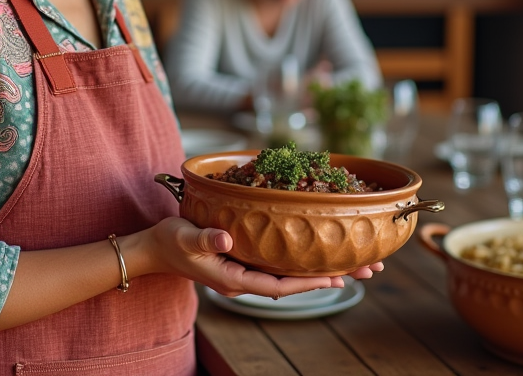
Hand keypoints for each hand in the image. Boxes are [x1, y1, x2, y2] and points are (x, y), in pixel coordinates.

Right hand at [137, 217, 382, 298]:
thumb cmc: (170, 242)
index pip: (278, 285)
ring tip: (358, 261)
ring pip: (293, 274)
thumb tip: (227, 237)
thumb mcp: (185, 237)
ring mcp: (248, 271)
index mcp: (234, 279)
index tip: (337, 276)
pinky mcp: (247, 260)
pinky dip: (304, 260)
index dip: (308, 282)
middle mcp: (246, 279)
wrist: (155, 248)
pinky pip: (282, 265)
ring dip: (324, 267)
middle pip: (295, 282)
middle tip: (367, 269)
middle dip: (331, 275)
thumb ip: (206, 237)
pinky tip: (322, 252)